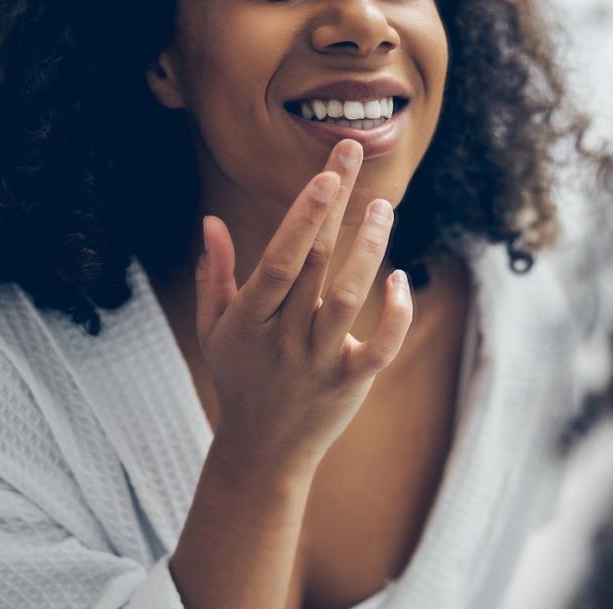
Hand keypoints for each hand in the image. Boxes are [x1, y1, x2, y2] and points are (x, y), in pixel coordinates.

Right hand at [194, 139, 413, 477]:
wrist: (263, 452)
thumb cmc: (239, 378)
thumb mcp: (215, 329)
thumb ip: (215, 274)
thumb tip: (211, 221)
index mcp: (248, 318)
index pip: (281, 257)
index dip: (304, 215)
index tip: (326, 174)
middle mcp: (284, 337)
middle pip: (316, 262)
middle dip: (336, 205)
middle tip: (353, 152)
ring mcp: (319, 361)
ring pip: (349, 298)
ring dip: (369, 249)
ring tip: (383, 207)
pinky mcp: (350, 383)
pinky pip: (381, 346)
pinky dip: (396, 314)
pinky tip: (401, 278)